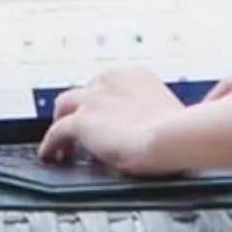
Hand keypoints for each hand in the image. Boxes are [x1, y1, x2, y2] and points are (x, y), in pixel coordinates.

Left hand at [42, 68, 190, 175]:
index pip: (109, 84)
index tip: (105, 117)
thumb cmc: (180, 131)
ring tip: (62, 143)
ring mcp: (94, 100)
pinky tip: (50, 155)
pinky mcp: (81, 121)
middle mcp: (111, 81)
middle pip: (84, 92)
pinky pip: (56, 132)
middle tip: (82, 129)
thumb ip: (157, 115)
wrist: (172, 137)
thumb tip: (160, 127)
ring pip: (65, 105)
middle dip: (81, 109)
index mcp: (136, 76)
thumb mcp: (170, 114)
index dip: (103, 103)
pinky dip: (50, 144)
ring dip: (62, 122)